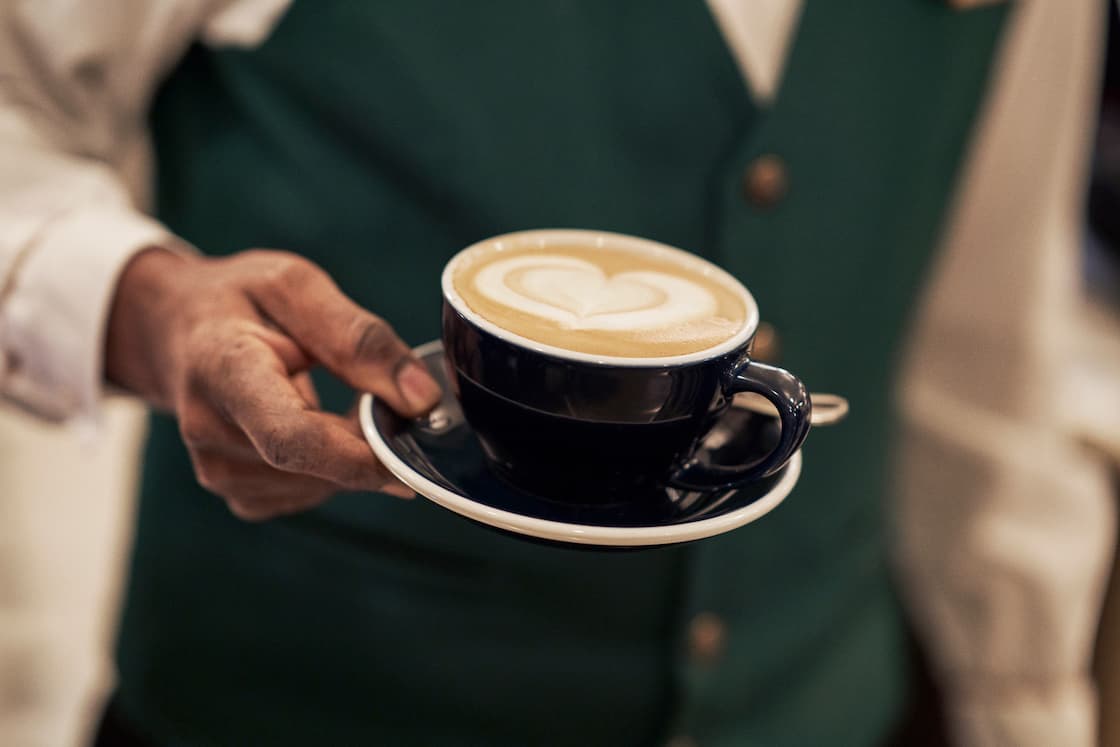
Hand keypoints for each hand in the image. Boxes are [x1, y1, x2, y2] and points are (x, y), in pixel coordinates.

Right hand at [105, 247, 440, 519]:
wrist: (174, 328)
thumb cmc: (238, 299)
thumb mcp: (296, 286)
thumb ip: (359, 339)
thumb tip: (422, 398)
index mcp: (223, 370)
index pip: (290, 438)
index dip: (357, 457)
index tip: (408, 452)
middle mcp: (211, 432)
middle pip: (315, 464)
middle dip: (368, 440)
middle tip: (379, 392)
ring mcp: (219, 471)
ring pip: (321, 483)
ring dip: (351, 451)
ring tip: (335, 396)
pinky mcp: (237, 492)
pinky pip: (310, 491)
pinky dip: (332, 466)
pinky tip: (320, 425)